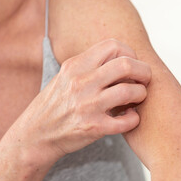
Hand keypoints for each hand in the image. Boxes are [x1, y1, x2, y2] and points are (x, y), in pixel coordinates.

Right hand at [6, 39, 151, 167]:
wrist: (35, 135)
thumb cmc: (54, 104)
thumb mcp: (65, 76)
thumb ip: (89, 65)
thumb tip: (119, 56)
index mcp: (75, 66)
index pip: (113, 45)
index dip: (130, 52)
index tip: (132, 63)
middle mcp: (81, 83)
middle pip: (126, 64)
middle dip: (143, 71)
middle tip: (145, 79)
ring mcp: (87, 106)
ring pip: (130, 92)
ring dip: (141, 94)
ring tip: (138, 98)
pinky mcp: (93, 128)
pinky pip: (126, 121)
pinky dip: (134, 119)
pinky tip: (131, 117)